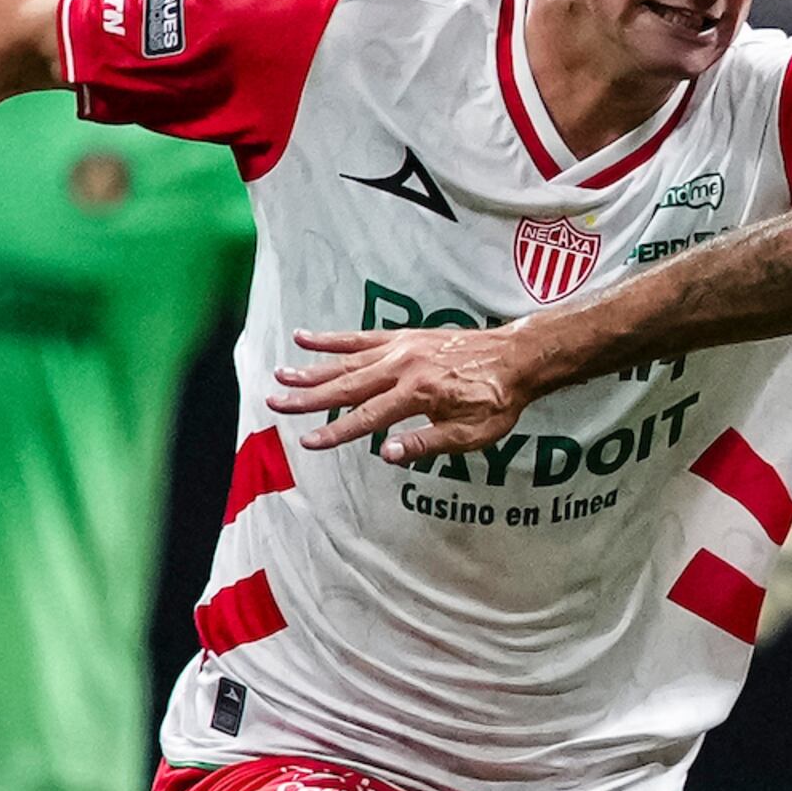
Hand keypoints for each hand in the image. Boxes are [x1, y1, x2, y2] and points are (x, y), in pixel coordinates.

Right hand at [273, 325, 546, 463]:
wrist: (517, 357)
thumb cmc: (497, 401)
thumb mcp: (470, 434)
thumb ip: (426, 443)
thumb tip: (386, 453)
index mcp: (418, 393)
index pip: (367, 417)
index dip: (336, 431)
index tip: (307, 441)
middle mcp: (404, 367)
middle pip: (347, 385)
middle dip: (309, 397)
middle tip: (275, 402)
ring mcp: (401, 348)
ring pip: (347, 360)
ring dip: (312, 369)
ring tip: (281, 375)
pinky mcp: (404, 336)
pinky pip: (361, 338)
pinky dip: (333, 339)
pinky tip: (307, 338)